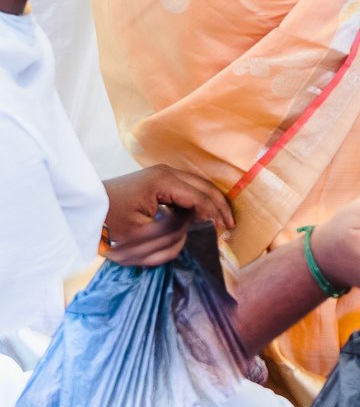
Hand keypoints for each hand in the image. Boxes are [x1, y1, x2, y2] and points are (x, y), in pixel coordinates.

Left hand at [101, 164, 234, 266]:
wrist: (83, 208)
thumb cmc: (108, 222)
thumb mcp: (139, 234)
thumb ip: (171, 231)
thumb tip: (192, 228)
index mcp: (163, 182)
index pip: (199, 196)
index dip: (214, 214)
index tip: (223, 230)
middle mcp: (166, 172)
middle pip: (204, 187)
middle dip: (218, 206)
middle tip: (229, 225)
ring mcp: (162, 174)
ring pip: (198, 185)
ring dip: (209, 202)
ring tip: (219, 221)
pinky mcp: (157, 180)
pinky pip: (187, 188)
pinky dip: (197, 200)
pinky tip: (201, 214)